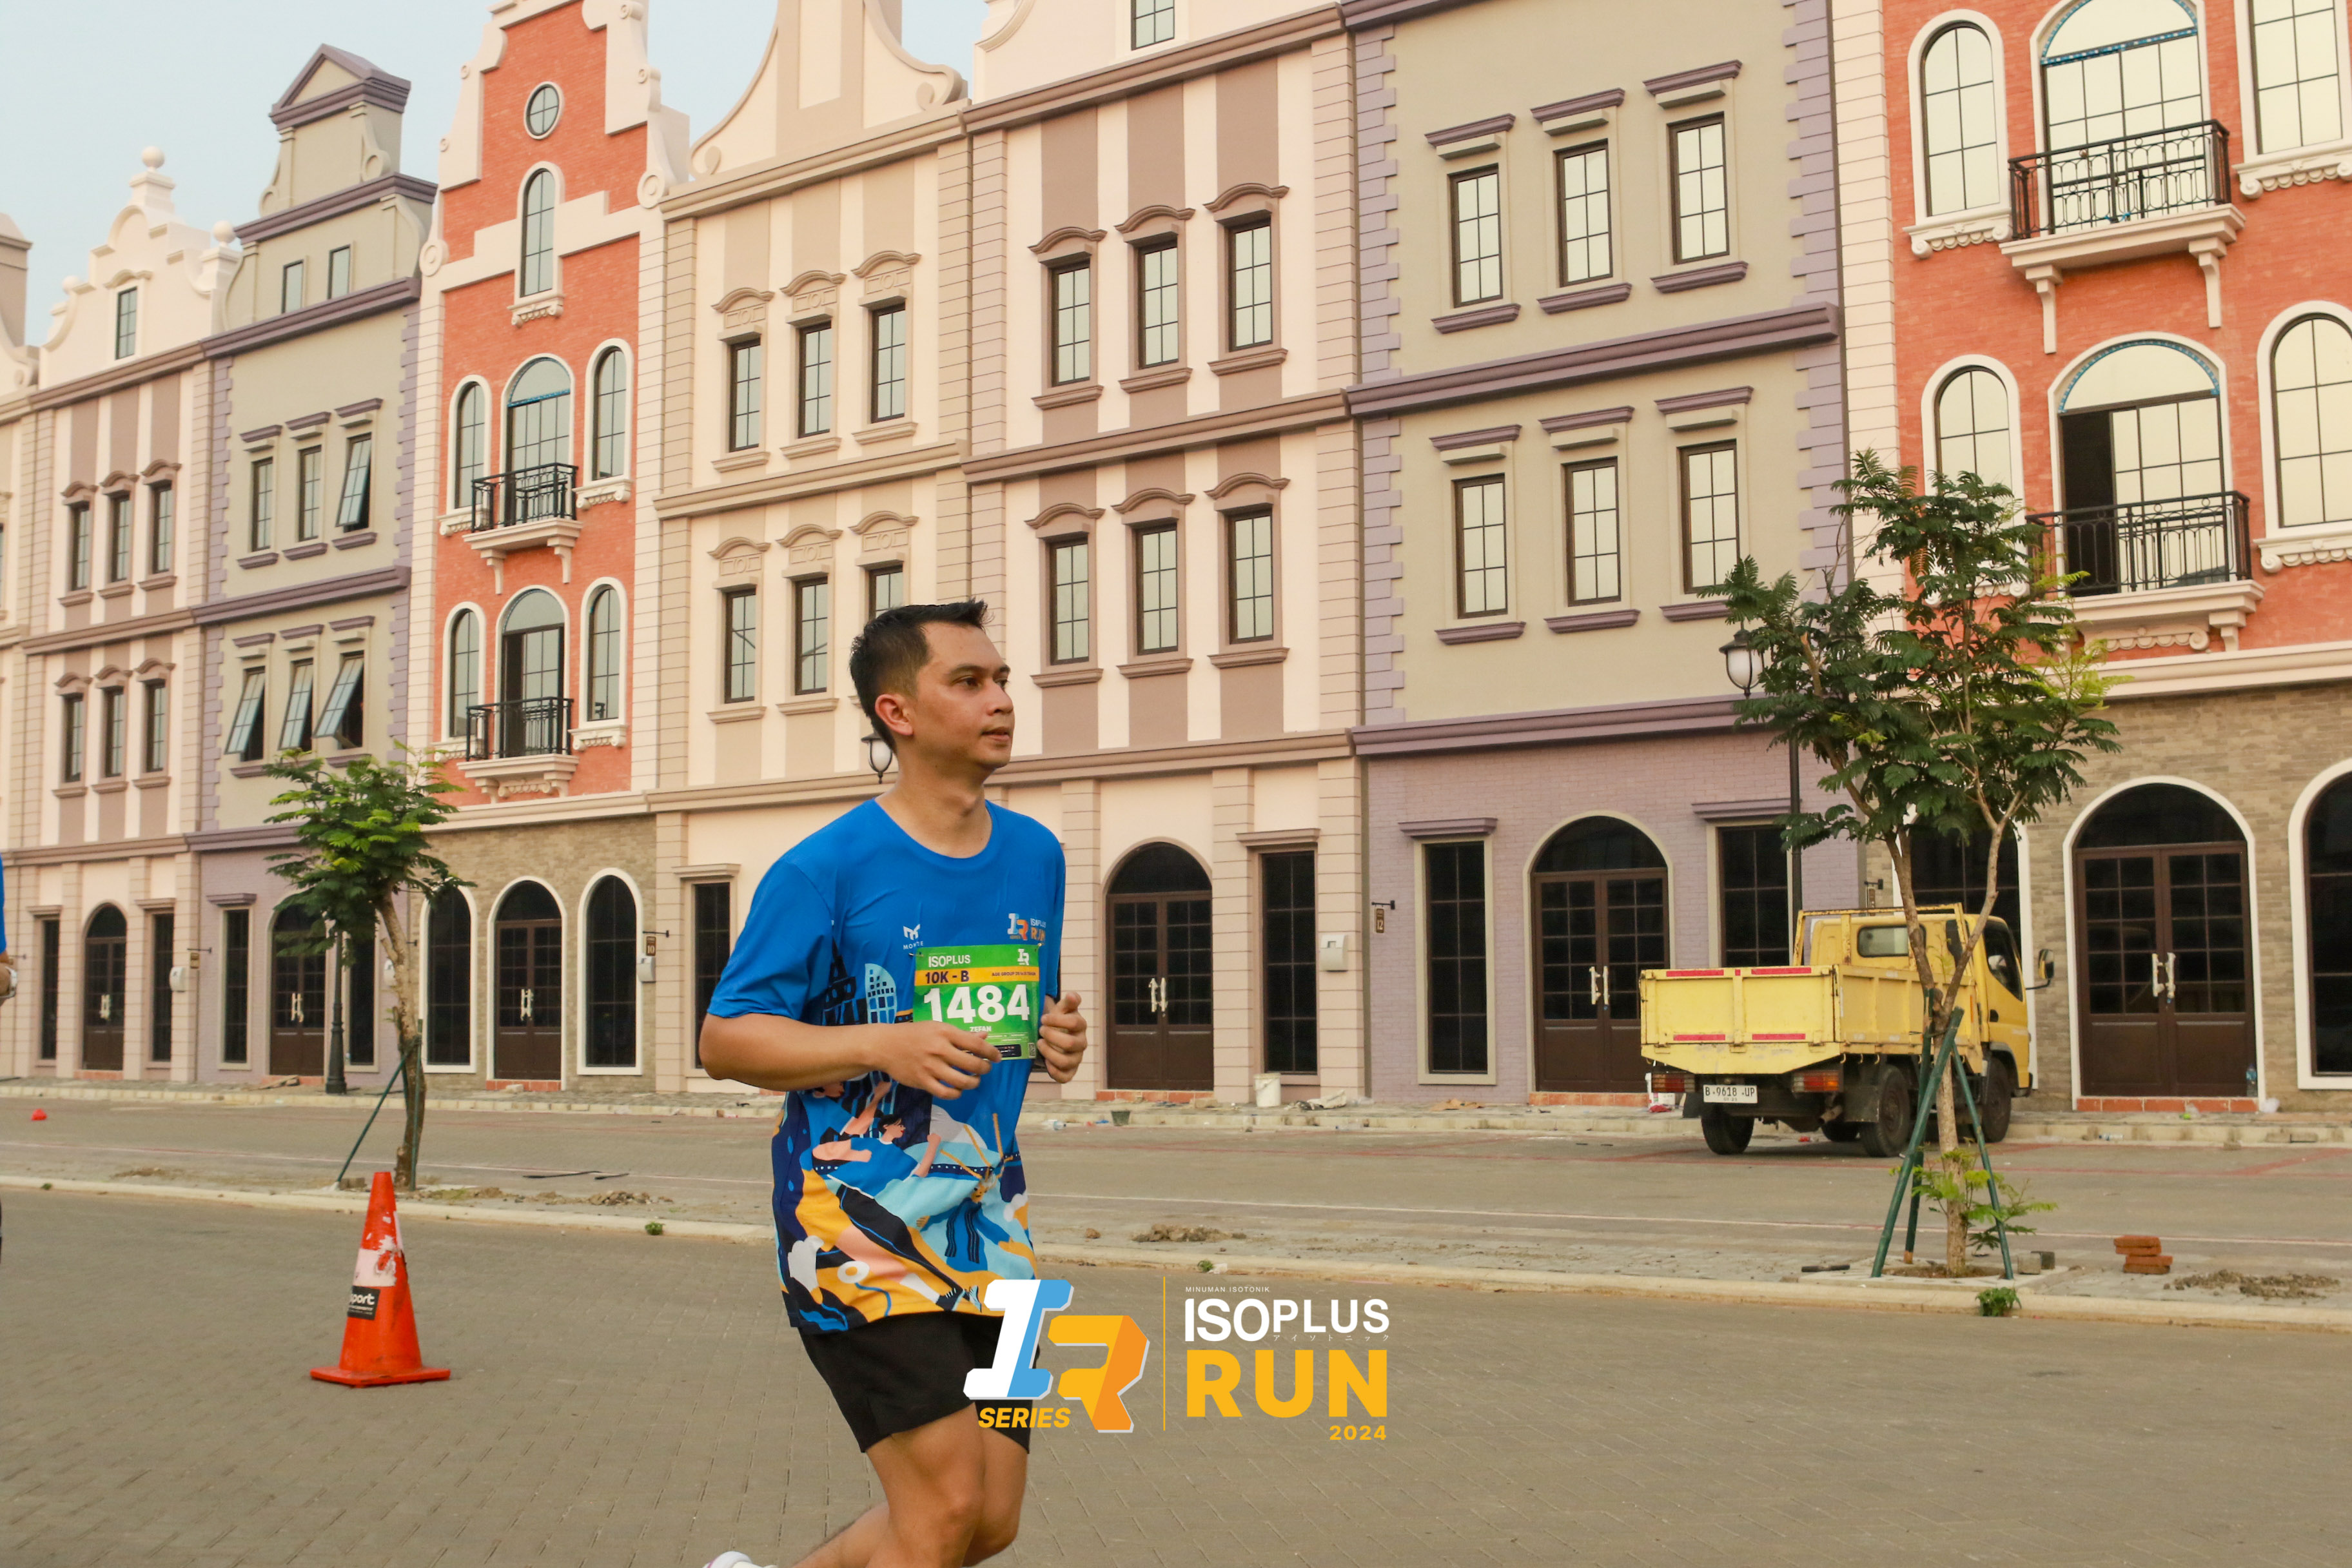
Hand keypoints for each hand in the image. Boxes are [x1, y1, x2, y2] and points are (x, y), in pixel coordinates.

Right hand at [865, 1021, 998, 1099]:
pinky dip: (956, 1093)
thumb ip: (962, 1035)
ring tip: (974, 1081)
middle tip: (985, 1069)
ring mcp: (930, 1067)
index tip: (997, 1058)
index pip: (976, 1045)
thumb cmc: (914, 1034)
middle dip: (984, 1069)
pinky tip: (958, 1090)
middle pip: (972, 1065)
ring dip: (973, 1083)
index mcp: (945, 1032)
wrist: (885, 1045)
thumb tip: (985, 1038)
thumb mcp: (938, 1027)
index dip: (991, 1053)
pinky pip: (945, 1092)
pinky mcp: (922, 1081)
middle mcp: (939, 1049)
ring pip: (961, 1081)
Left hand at [1038, 991, 1088, 1084]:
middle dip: (1052, 1036)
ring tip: (1039, 1043)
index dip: (1057, 1020)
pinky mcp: (1069, 1072)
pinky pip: (1065, 1077)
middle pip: (1070, 1043)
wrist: (1055, 1036)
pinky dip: (1053, 1071)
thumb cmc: (1059, 1022)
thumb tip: (1072, 995)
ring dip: (1049, 1053)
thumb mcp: (1062, 1010)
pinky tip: (1045, 1062)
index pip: (1074, 1023)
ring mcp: (1076, 1059)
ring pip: (1065, 1062)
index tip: (1044, 1018)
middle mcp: (1081, 1044)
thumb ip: (1068, 1002)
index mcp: (1081, 1027)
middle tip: (1040, 1030)